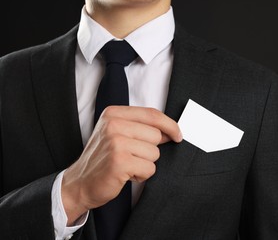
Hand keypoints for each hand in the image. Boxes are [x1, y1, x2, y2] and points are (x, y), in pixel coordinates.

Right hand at [61, 106, 181, 224]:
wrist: (79, 183)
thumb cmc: (103, 159)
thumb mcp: (117, 134)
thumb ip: (141, 127)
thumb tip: (171, 130)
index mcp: (113, 113)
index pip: (152, 114)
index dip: (170, 125)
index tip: (178, 134)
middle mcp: (113, 125)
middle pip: (156, 135)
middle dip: (150, 150)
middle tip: (132, 156)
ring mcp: (116, 142)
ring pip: (154, 153)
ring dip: (145, 163)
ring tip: (127, 165)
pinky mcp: (120, 161)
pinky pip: (150, 168)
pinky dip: (142, 175)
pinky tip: (126, 174)